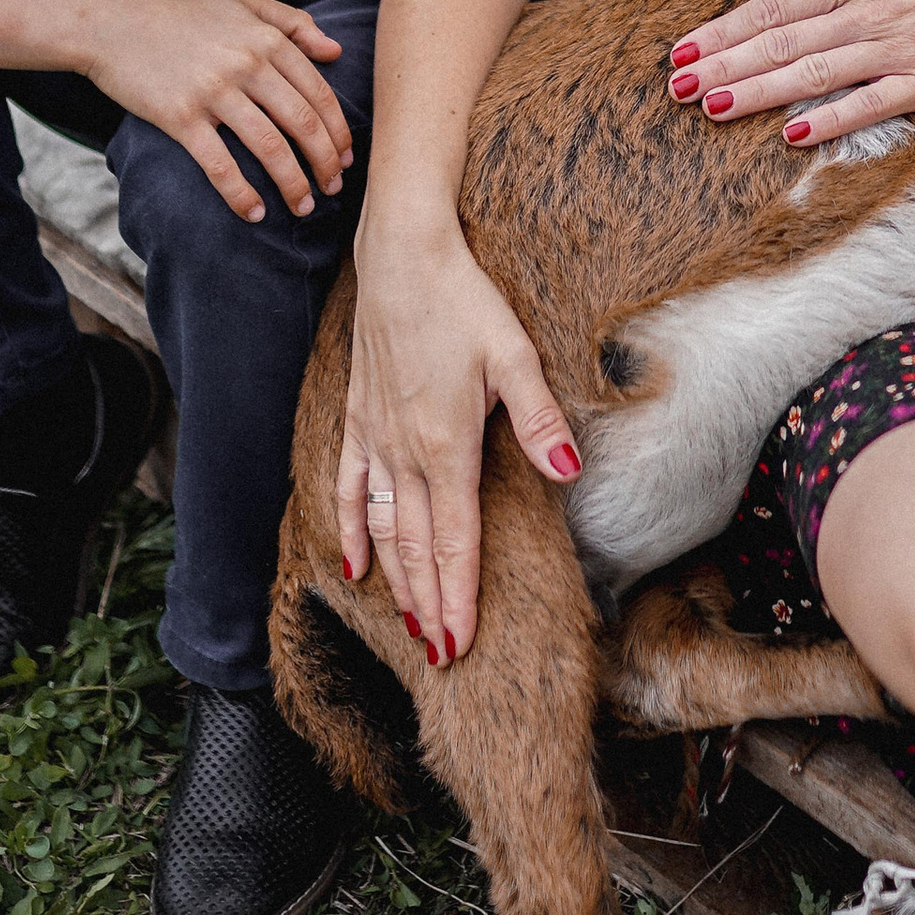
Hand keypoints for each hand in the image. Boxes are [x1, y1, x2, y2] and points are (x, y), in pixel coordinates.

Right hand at [79, 0, 350, 223]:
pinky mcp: (181, 117)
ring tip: (303, 207)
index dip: (338, 133)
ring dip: (293, 185)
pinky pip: (221, 165)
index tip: (345, 160)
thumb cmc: (182, 15)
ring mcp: (214, 92)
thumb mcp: (243, 3)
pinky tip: (255, 213)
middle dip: (325, 165)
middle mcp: (247, 64)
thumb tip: (335, 51)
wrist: (114, 24)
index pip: (319, 95)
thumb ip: (293, 22)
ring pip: (270, 148)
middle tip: (332, 190)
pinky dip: (242, 195)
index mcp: (267, 40)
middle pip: (303, 125)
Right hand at [338, 220, 582, 659]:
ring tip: (408, 627)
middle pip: (416, 548)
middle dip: (429, 606)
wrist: (402, 255)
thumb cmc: (464, 300)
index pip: (454, 541)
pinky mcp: (358, 418)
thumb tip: (567, 475)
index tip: (459, 646)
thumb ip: (540, 421)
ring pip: (382, 529)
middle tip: (440, 659)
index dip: (458, 598)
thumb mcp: (515, 355)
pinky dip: (349, 531)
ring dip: (396, 582)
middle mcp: (405, 452)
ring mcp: (375, 438)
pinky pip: (347, 488)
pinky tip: (353, 566)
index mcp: (446, 445)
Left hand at [667, 0, 914, 143]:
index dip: (724, 30)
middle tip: (677, 88)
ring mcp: (896, 50)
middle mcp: (866, 15)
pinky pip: (870, 104)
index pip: (773, 8)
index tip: (683, 49)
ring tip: (714, 108)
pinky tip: (794, 134)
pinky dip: (831, 119)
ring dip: (759, 94)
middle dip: (724, 68)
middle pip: (780, 46)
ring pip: (813, 76)